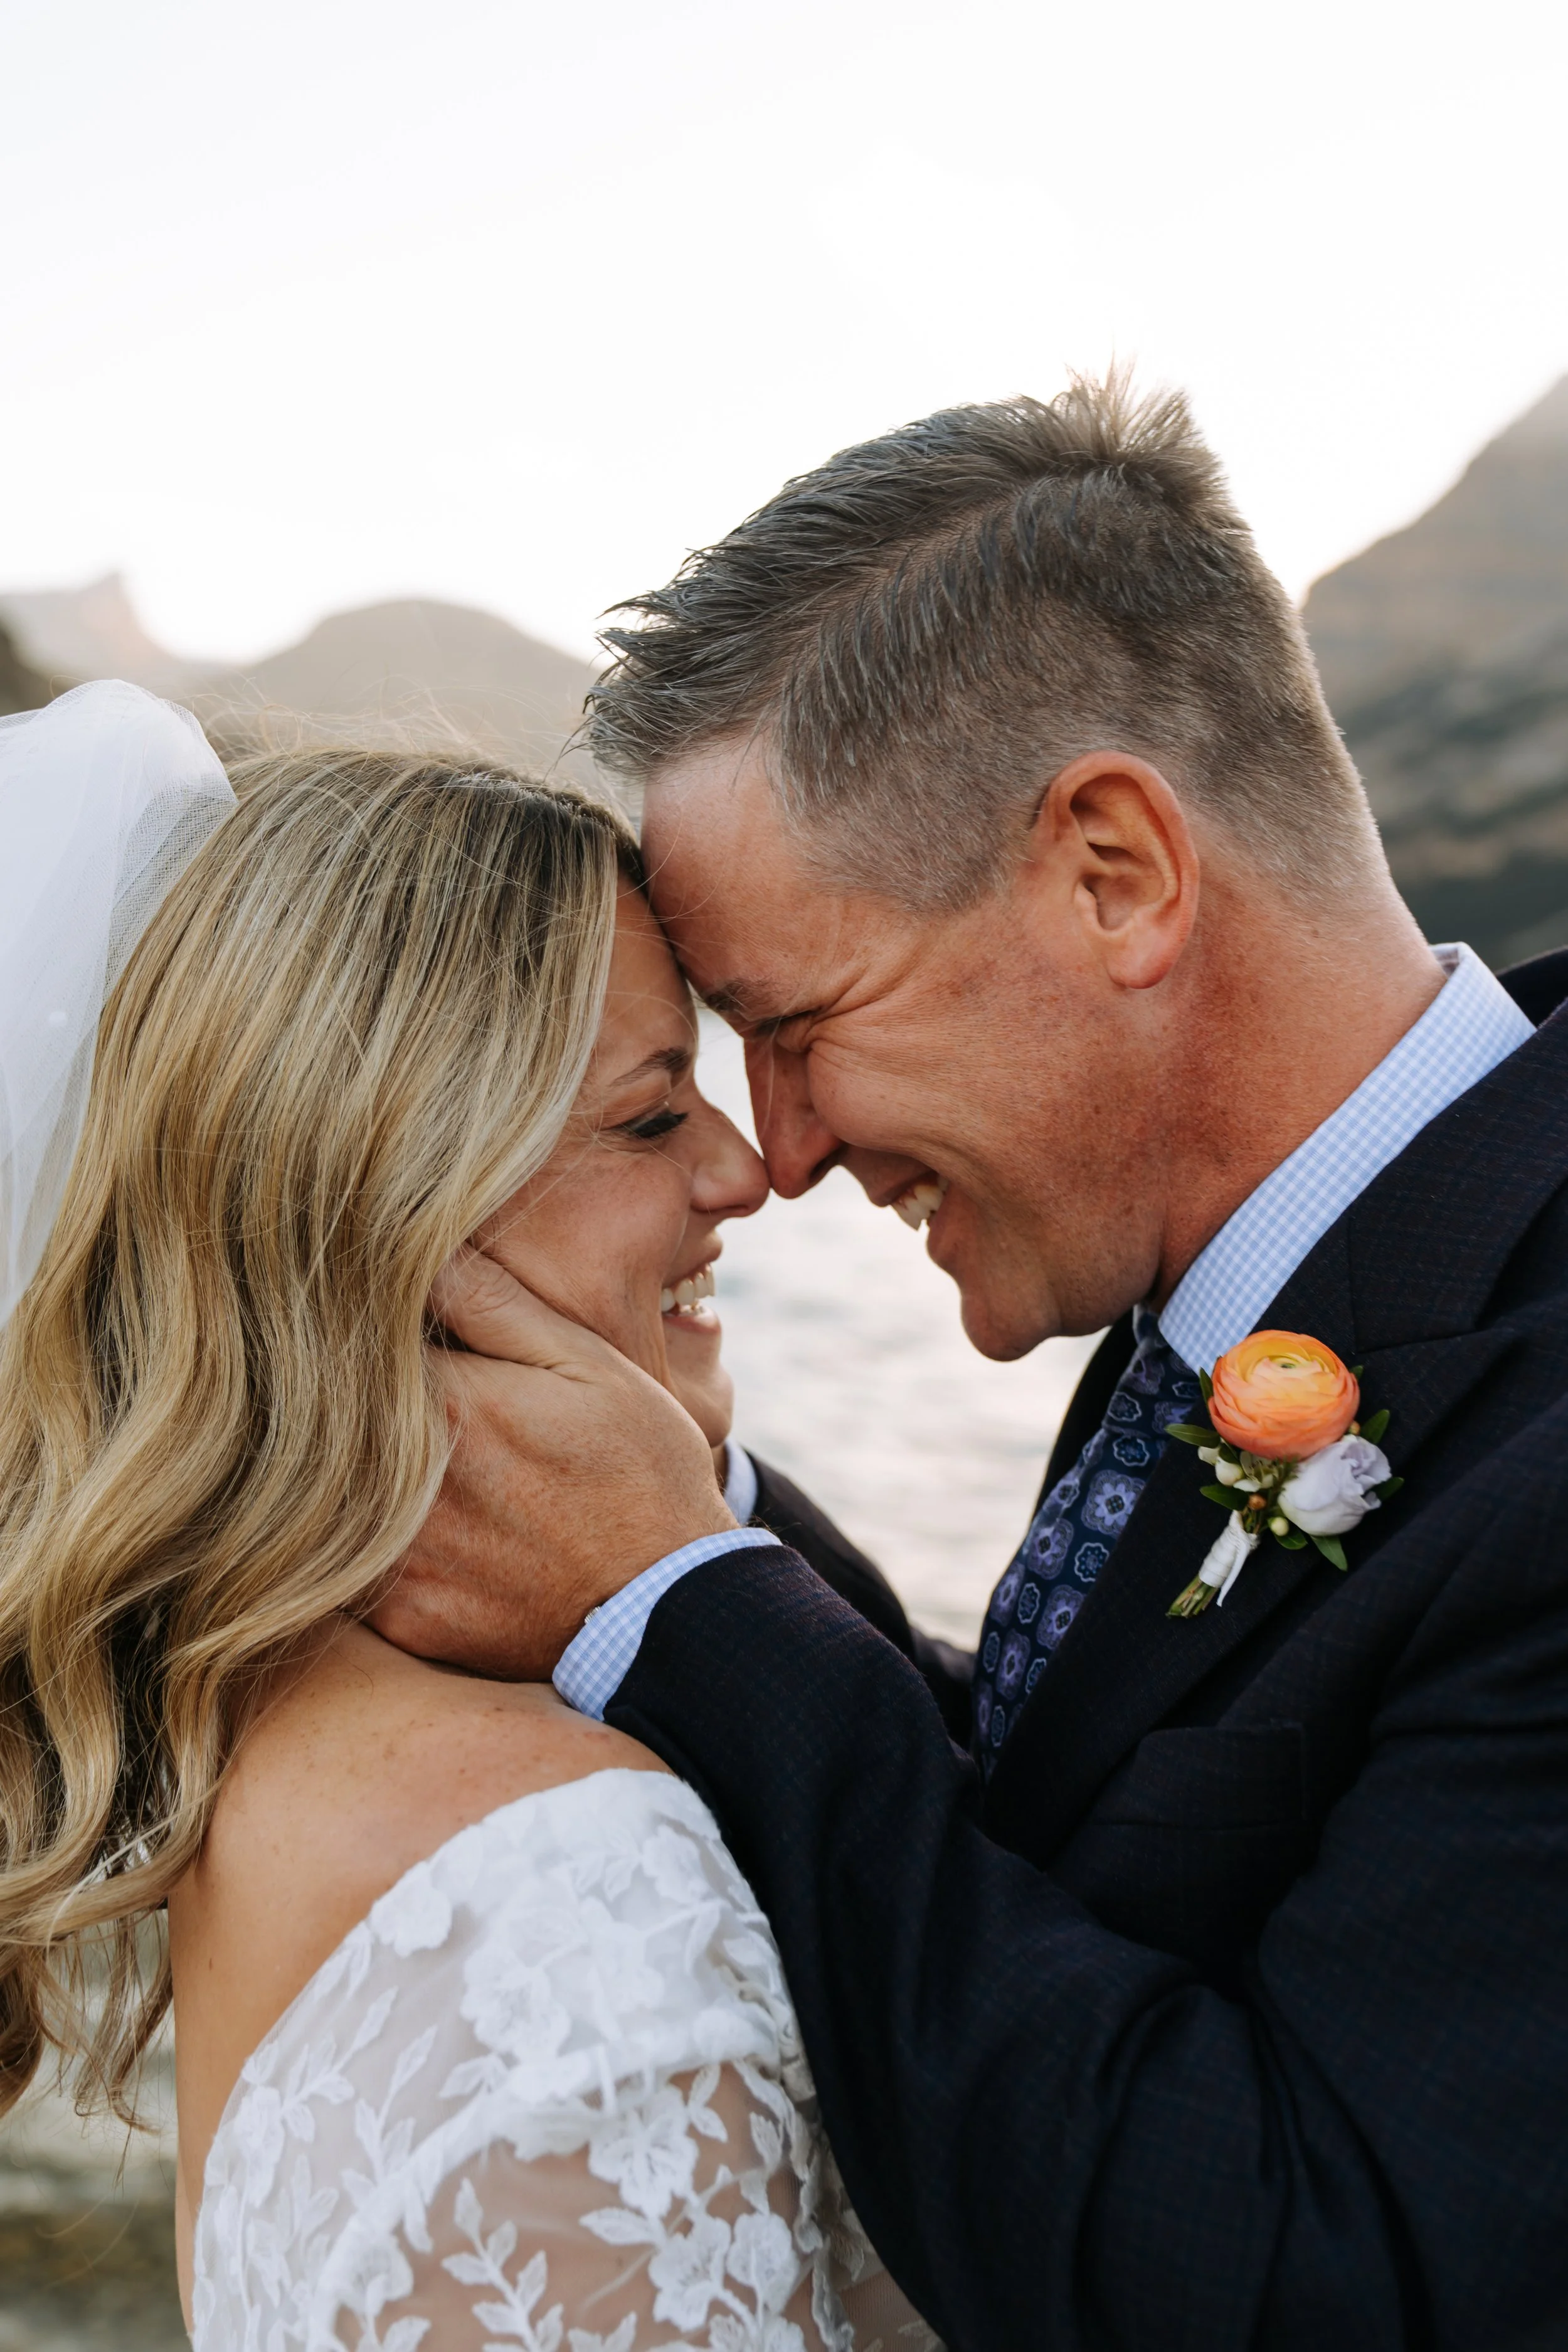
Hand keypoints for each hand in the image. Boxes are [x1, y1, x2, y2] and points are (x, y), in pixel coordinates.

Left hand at [370, 1250, 734, 1678]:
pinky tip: (444, 1535)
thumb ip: (496, 1305)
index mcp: (447, 1404)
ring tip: (448, 1472)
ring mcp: (400, 1557)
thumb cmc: (640, 1472)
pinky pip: (359, 1570)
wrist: (669, 1609)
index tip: (396, 1334)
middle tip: (419, 1407)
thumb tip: (421, 1244)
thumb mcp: (588, 1365)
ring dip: (367, 1476)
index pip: (362, 1345)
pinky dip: (384, 1546)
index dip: (372, 1333)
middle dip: (366, 1408)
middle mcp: (405, 1482)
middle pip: (343, 1422)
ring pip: (342, 1494)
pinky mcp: (403, 1617)